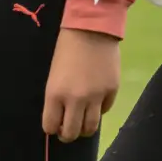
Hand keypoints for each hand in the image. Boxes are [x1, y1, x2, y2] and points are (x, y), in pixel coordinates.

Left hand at [42, 28, 119, 142]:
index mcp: (55, 92)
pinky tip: (96, 99)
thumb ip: (58, 95)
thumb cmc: (67, 45)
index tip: (54, 123)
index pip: (50, 126)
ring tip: (82, 119)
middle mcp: (75, 99)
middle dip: (67, 134)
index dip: (52, 127)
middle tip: (68, 127)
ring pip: (90, 129)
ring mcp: (96, 97)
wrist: (91, 26)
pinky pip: (104, 111)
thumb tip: (62, 114)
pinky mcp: (111, 91)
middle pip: (71, 133)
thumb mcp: (55, 71)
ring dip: (84, 127)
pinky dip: (99, 109)